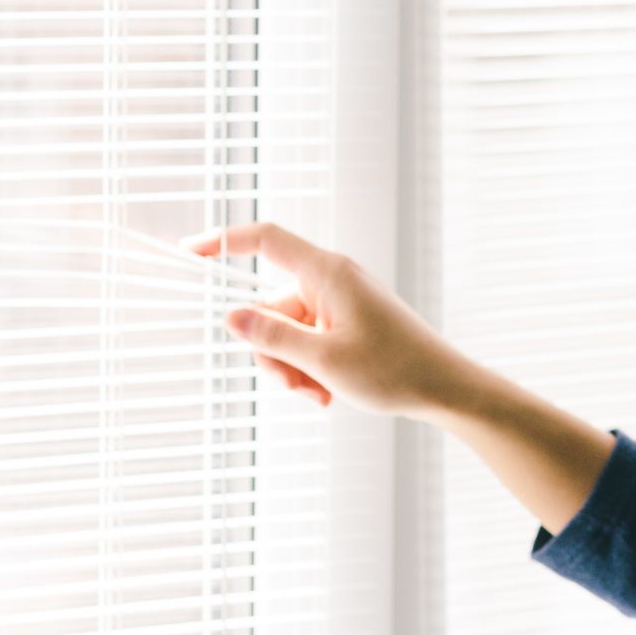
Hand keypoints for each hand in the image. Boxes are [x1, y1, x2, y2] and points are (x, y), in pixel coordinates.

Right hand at [178, 220, 473, 420]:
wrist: (445, 389)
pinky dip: (311, 369)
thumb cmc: (395, 370)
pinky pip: (309, 343)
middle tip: (297, 386)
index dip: (224, 241)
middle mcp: (332, 281)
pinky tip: (330, 394)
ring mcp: (341, 304)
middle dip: (273, 352)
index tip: (189, 252)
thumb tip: (230, 317)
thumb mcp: (323, 359)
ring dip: (293, 368)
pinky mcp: (348, 324)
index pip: (266, 240)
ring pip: (287, 333)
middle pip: (270, 306)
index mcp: (328, 273)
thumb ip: (273, 337)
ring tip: (320, 394)